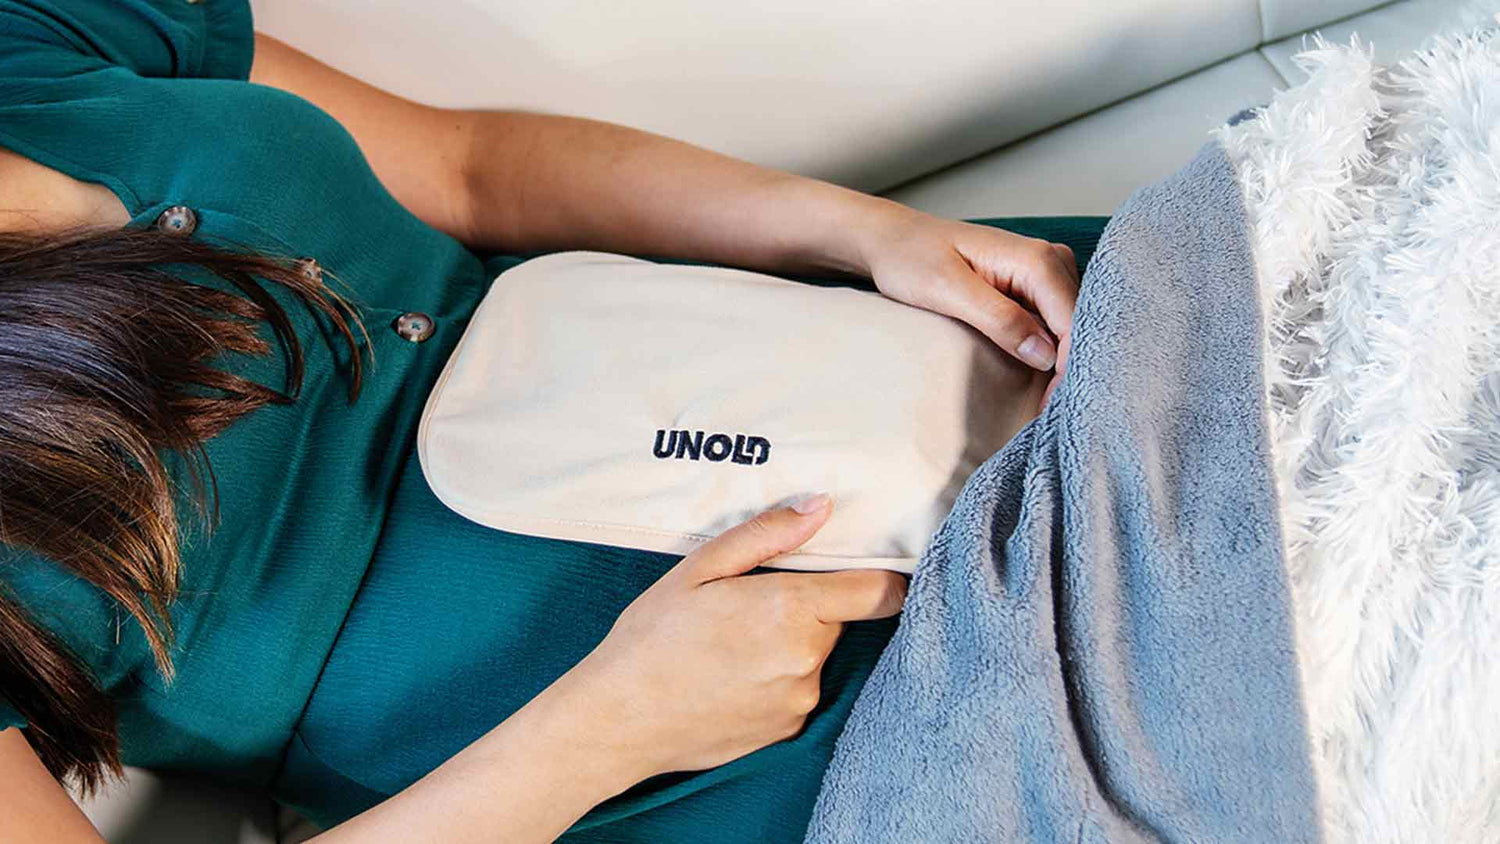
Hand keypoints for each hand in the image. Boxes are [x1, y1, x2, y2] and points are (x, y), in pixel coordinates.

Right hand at [553, 495, 906, 779]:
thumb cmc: (651, 637)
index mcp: (791, 609)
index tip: (860, 570)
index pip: (880, 592)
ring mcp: (799, 699)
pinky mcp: (787, 730)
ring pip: (815, 655)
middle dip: (808, 607)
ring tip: (731, 645)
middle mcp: (806, 659)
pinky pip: (797, 690)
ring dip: (789, 644)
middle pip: (838, 619)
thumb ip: (767, 535)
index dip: (880, 577)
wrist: (618, 720)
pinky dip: (775, 679)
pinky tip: (729, 677)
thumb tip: (821, 507)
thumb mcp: (700, 567)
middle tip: (751, 605)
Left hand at [855, 206, 1080, 404]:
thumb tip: (1045, 354)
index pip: (1073, 324)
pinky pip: (1055, 322)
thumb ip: (999, 319)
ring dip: (1063, 363)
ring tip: (1047, 401)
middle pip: (1079, 326)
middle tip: (1050, 413)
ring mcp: (1045, 272)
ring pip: (1071, 327)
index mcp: (1036, 260)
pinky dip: (1051, 351)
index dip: (1066, 370)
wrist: (894, 240)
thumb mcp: (948, 291)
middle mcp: (1050, 260)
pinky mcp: (1033, 286)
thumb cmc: (912, 259)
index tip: (1049, 408)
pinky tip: (1041, 378)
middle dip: (1069, 370)